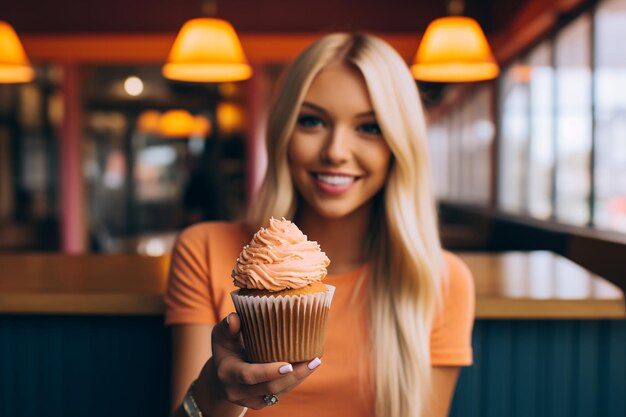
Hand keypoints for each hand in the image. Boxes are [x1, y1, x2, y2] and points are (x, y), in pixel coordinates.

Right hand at [200, 313, 321, 410]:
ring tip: (315, 361)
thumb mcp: (221, 336)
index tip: (288, 365)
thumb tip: (235, 318)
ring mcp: (251, 401)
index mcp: (228, 374)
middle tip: (313, 360)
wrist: (220, 377)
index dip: (269, 372)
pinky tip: (307, 367)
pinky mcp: (261, 403)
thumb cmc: (225, 349)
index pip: (249, 376)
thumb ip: (227, 327)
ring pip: (279, 393)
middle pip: (270, 388)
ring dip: (299, 378)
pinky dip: (295, 380)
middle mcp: (238, 391)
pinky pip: (281, 393)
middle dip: (294, 376)